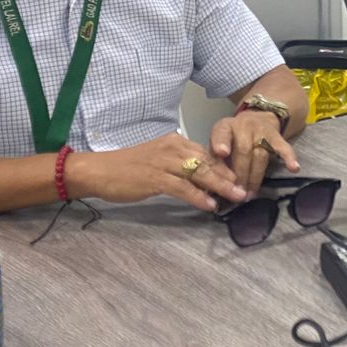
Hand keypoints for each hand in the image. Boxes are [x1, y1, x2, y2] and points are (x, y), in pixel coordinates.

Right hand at [67, 133, 248, 211]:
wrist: (99, 170)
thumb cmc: (128, 168)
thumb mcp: (160, 160)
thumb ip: (181, 166)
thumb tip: (204, 179)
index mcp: (176, 142)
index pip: (208, 154)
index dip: (226, 168)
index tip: (241, 180)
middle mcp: (173, 147)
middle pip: (209, 162)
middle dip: (230, 177)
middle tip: (247, 190)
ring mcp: (164, 162)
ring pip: (200, 173)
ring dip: (221, 186)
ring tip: (236, 197)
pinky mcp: (155, 177)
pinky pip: (182, 187)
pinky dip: (198, 196)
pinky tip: (209, 204)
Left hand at [210, 111, 300, 199]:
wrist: (259, 116)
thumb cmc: (234, 137)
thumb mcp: (220, 141)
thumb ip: (216, 159)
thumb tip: (214, 186)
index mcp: (226, 126)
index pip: (222, 133)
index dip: (221, 143)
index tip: (221, 153)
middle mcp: (244, 126)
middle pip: (243, 150)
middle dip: (240, 174)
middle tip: (237, 193)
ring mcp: (262, 130)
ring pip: (260, 155)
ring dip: (255, 176)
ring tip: (251, 194)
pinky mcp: (277, 136)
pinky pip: (283, 147)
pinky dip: (289, 157)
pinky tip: (294, 168)